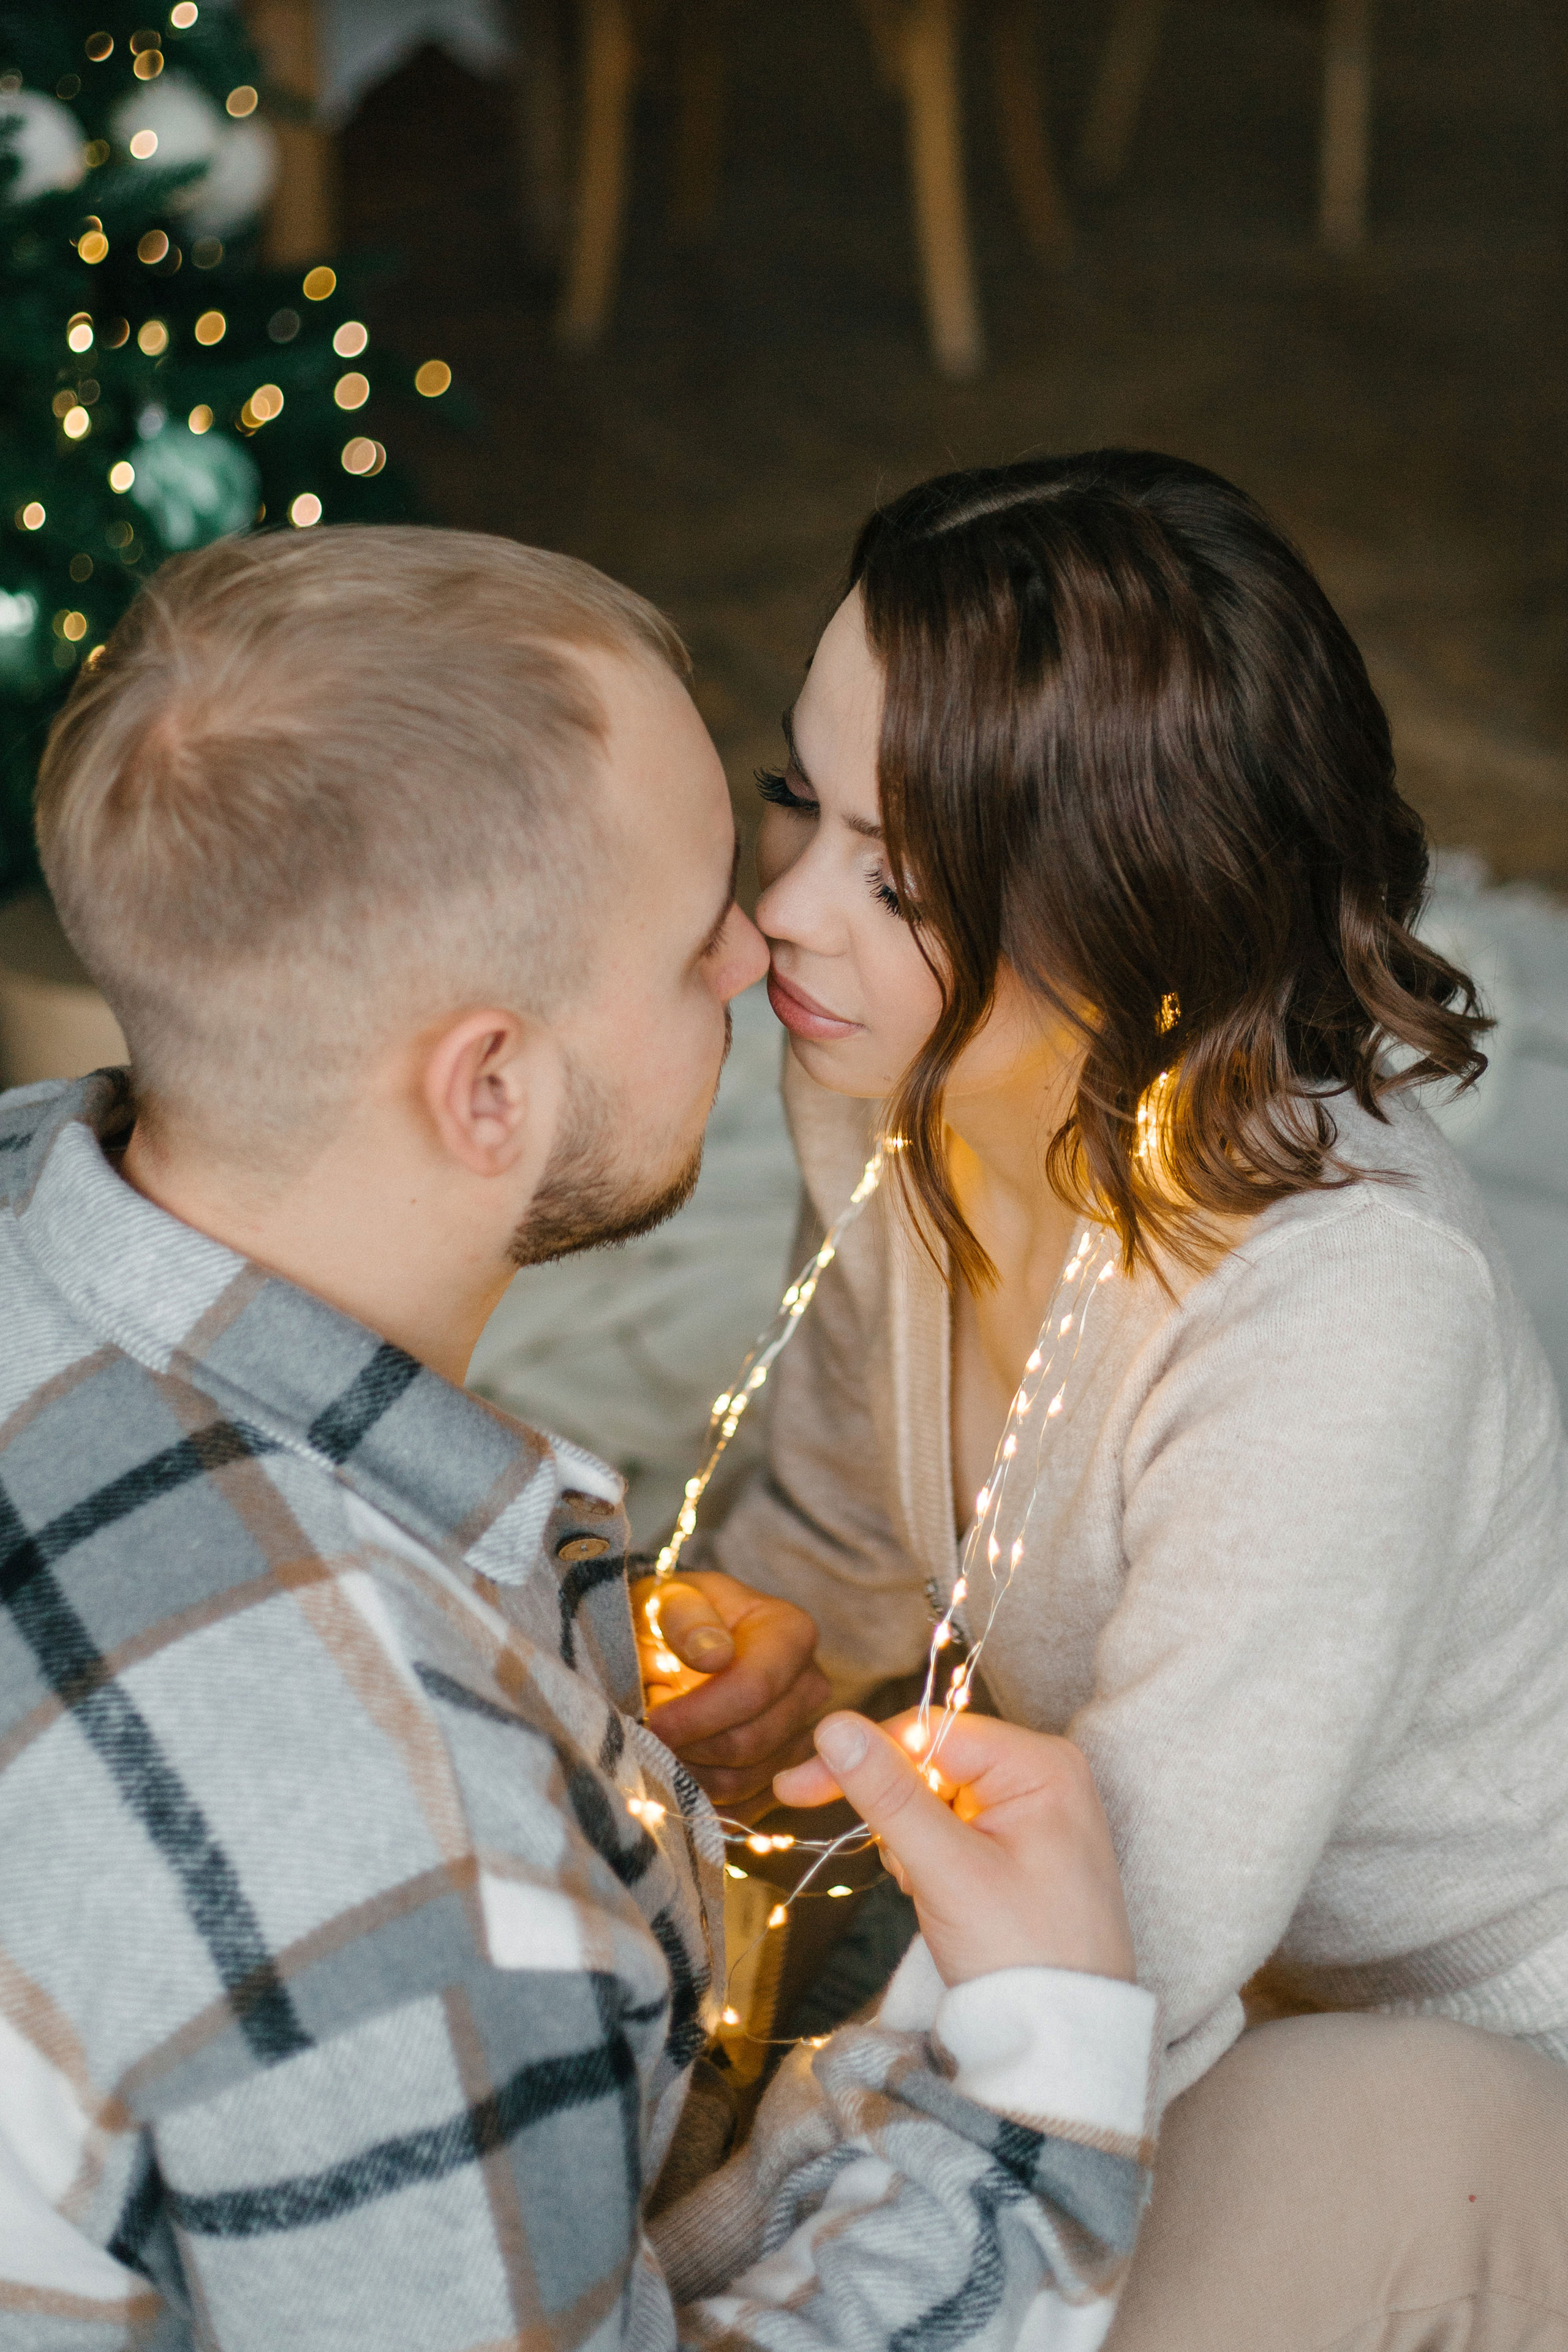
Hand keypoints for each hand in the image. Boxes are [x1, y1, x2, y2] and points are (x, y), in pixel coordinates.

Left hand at [631, 1571, 829, 1804]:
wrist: (680, 1643)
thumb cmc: (673, 1617)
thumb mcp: (669, 1600)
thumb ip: (687, 1620)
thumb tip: (713, 1656)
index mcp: (791, 1634)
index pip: (754, 1689)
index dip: (697, 1714)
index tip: (650, 1719)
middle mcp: (810, 1687)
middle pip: (751, 1741)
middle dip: (688, 1745)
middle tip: (643, 1735)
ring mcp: (802, 1735)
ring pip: (745, 1781)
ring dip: (689, 1773)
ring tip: (655, 1746)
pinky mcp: (784, 1775)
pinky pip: (745, 1808)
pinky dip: (702, 1798)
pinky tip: (673, 1773)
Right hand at [774, 1709, 1133, 1986]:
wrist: (1066, 2041)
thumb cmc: (1024, 1955)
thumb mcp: (948, 1870)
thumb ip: (890, 1794)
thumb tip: (834, 1726)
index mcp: (1040, 1763)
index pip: (929, 1731)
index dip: (861, 1756)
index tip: (795, 1786)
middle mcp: (1044, 1774)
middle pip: (933, 1762)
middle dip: (900, 1816)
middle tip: (903, 1870)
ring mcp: (1036, 1812)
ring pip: (937, 1799)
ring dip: (916, 1845)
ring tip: (937, 1894)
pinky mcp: (1024, 1846)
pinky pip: (955, 1830)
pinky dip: (933, 1861)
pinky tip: (947, 1898)